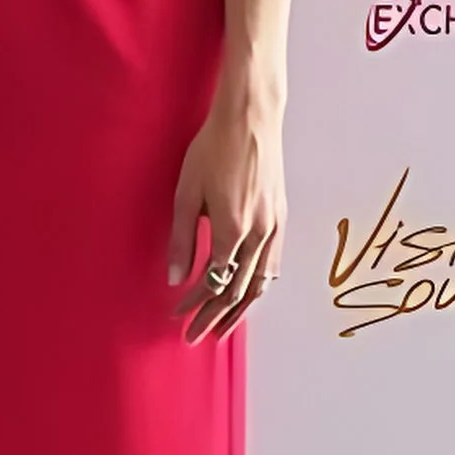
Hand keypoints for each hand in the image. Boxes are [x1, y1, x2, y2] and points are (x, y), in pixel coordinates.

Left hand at [166, 87, 283, 342]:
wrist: (250, 118)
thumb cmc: (212, 150)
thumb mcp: (186, 193)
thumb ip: (181, 239)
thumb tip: (174, 278)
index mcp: (232, 230)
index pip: (212, 282)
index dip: (194, 304)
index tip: (177, 317)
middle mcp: (258, 234)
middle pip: (238, 290)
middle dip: (215, 316)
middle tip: (196, 336)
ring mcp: (274, 226)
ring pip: (261, 282)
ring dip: (241, 309)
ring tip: (224, 328)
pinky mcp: (280, 217)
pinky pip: (272, 263)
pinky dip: (259, 285)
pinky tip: (249, 292)